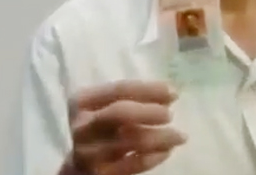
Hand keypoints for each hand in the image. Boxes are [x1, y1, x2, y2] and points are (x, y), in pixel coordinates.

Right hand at [66, 80, 186, 174]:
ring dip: (161, 137)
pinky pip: (134, 164)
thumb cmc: (98, 128)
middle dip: (151, 112)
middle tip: (170, 115)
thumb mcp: (103, 107)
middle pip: (120, 113)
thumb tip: (169, 94)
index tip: (173, 92)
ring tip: (179, 136)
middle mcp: (82, 126)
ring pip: (132, 140)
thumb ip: (128, 98)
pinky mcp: (101, 174)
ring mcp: (89, 152)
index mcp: (82, 101)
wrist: (76, 165)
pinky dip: (154, 157)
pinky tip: (167, 151)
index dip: (149, 90)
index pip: (119, 89)